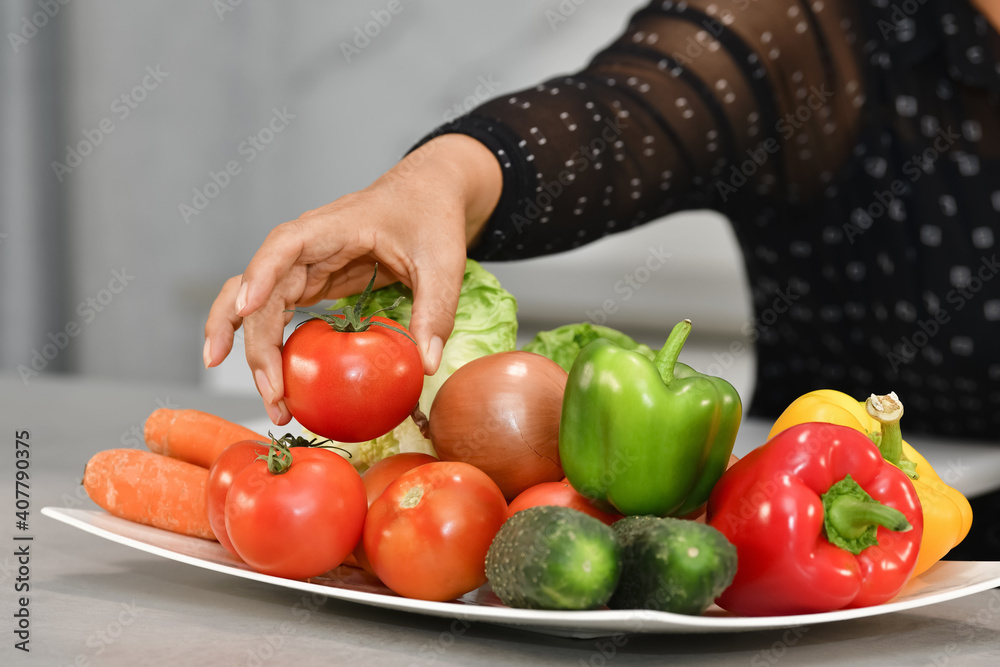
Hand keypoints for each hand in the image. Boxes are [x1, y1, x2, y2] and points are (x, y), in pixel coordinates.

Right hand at [204, 134, 502, 424]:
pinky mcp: (312, 284)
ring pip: (258, 306)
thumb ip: (436, 309)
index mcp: (331, 227)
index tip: (247, 309)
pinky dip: (269, 346)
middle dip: (257, 343)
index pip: (283, 246)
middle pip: (261, 291)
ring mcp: (305, 266)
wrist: (428, 195)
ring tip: (268, 398)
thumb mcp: (443, 261)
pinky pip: (277, 313)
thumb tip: (426, 363)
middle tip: (274, 393)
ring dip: (254, 351)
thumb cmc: (431, 215)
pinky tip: (270, 379)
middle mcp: (306, 246)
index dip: (260, 275)